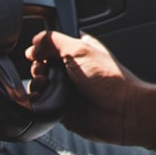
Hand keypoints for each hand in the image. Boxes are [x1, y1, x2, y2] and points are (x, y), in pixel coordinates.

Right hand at [26, 30, 155, 145]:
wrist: (123, 111)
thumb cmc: (112, 79)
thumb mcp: (80, 50)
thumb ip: (54, 42)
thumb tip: (33, 45)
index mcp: (79, 50)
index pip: (53, 43)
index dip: (42, 46)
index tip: (36, 51)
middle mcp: (72, 68)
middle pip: (42, 64)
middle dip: (37, 66)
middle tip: (43, 69)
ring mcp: (67, 88)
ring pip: (40, 83)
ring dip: (36, 83)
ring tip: (44, 83)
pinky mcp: (63, 108)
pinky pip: (43, 103)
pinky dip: (38, 100)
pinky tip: (42, 97)